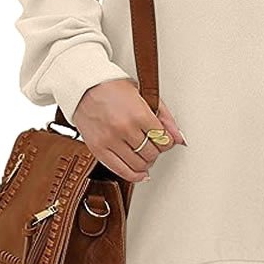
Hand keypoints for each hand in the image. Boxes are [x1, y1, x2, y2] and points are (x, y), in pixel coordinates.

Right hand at [72, 79, 186, 182]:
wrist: (85, 88)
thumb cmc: (113, 88)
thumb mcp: (144, 95)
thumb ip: (164, 116)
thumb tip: (178, 137)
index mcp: (138, 114)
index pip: (163, 139)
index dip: (167, 140)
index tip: (164, 138)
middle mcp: (124, 129)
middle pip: (152, 153)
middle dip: (157, 150)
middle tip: (153, 143)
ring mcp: (110, 141)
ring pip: (139, 164)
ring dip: (146, 162)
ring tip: (144, 152)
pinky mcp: (98, 149)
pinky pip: (121, 171)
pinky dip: (134, 175)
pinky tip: (140, 172)